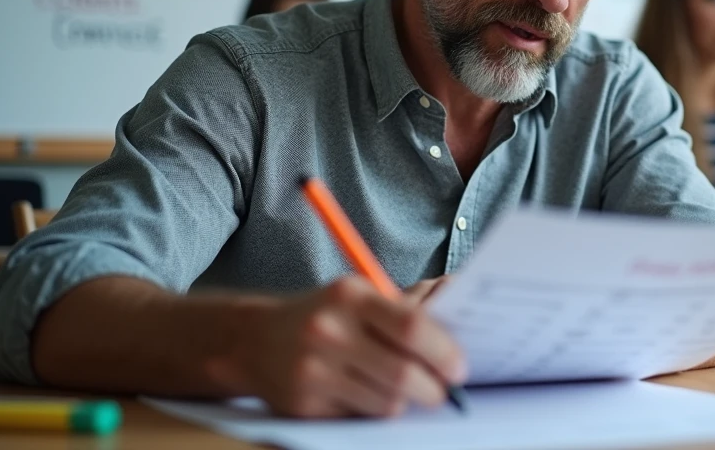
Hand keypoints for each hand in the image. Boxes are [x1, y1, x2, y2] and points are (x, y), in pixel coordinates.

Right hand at [222, 276, 465, 417]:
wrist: (254, 339)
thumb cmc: (326, 315)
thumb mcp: (360, 295)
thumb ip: (406, 308)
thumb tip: (455, 314)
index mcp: (351, 297)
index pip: (411, 327)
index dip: (443, 352)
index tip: (460, 367)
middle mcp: (329, 331)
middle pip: (402, 374)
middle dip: (433, 390)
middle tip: (442, 392)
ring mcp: (313, 371)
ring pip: (386, 404)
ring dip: (403, 402)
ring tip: (401, 390)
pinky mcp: (303, 406)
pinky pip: (360, 419)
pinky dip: (372, 412)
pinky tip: (364, 395)